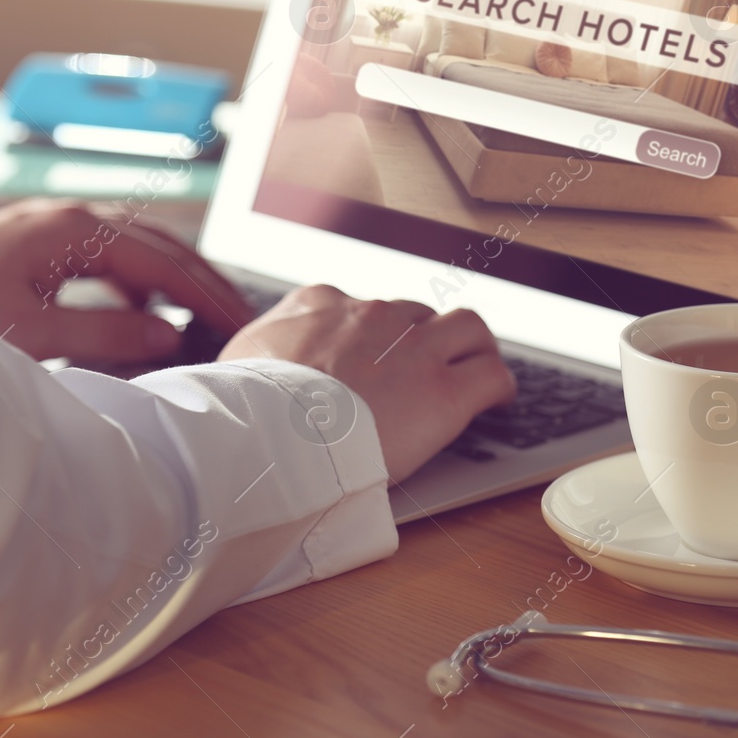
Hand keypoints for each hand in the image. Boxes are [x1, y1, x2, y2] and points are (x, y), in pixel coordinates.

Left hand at [0, 199, 251, 363]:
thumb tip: (168, 334)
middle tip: (240, 318)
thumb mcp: (32, 333)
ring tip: (203, 317)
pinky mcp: (38, 242)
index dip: (206, 295)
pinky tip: (143, 311)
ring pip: (135, 248)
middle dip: (201, 282)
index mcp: (75, 228)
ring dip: (172, 281)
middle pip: (159, 245)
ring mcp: (53, 225)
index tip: (239, 323)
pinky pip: (107, 257)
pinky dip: (136, 282)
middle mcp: (70, 215)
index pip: (164, 261)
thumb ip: (106, 333)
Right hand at [218, 285, 514, 478]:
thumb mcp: (239, 360)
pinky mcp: (443, 391)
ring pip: (466, 328)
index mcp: (321, 303)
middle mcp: (372, 315)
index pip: (359, 306)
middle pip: (414, 315)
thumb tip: (249, 364)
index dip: (373, 334)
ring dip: (472, 348)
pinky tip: (497, 400)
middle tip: (424, 367)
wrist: (272, 433)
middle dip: (421, 340)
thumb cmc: (247, 406)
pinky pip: (491, 374)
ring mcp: (413, 349)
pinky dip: (498, 385)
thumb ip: (259, 349)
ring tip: (475, 369)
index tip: (373, 357)